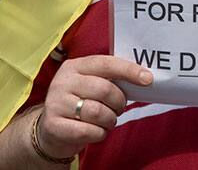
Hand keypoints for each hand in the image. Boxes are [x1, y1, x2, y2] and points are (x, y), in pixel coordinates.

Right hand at [37, 55, 151, 159]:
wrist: (50, 129)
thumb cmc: (78, 103)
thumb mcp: (88, 84)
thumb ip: (108, 79)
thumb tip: (142, 78)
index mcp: (74, 67)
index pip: (105, 63)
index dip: (128, 70)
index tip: (147, 79)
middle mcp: (63, 82)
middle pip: (104, 89)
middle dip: (119, 102)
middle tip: (119, 108)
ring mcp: (56, 103)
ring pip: (98, 112)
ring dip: (110, 120)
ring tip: (107, 121)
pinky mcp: (54, 125)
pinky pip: (89, 131)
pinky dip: (100, 133)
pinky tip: (97, 131)